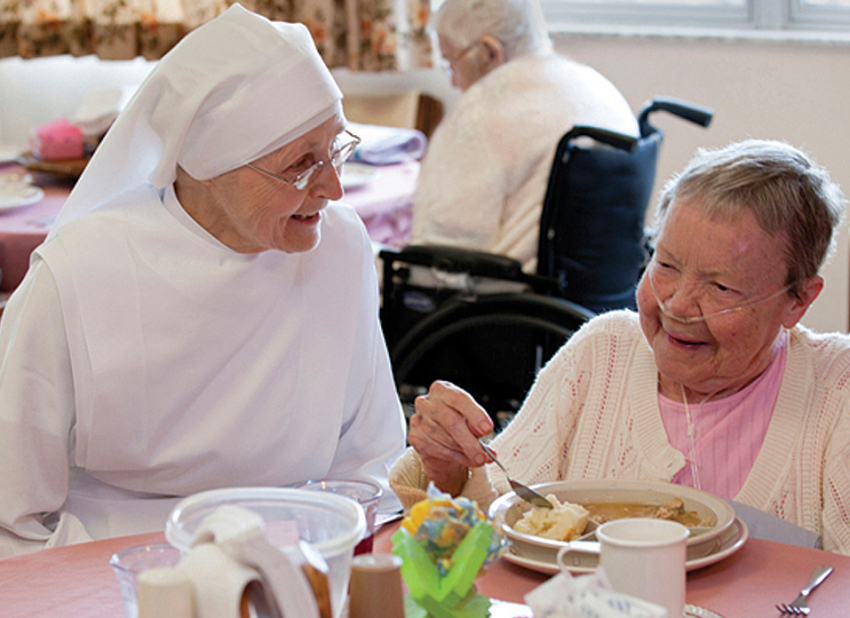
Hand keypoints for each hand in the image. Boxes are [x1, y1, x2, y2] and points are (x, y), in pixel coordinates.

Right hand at [408, 380, 494, 495]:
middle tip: (483, 455)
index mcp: (442, 390)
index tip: (487, 429)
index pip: (459, 399)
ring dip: (465, 452)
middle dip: (470, 441)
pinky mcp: (415, 437)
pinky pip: (438, 450)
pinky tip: (465, 459)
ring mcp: (418, 419)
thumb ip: (475, 423)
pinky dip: (456, 457)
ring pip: (445, 439)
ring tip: (478, 458)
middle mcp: (426, 402)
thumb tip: (482, 431)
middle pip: (451, 421)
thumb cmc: (456, 424)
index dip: (475, 414)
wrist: (439, 440)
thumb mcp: (469, 418)